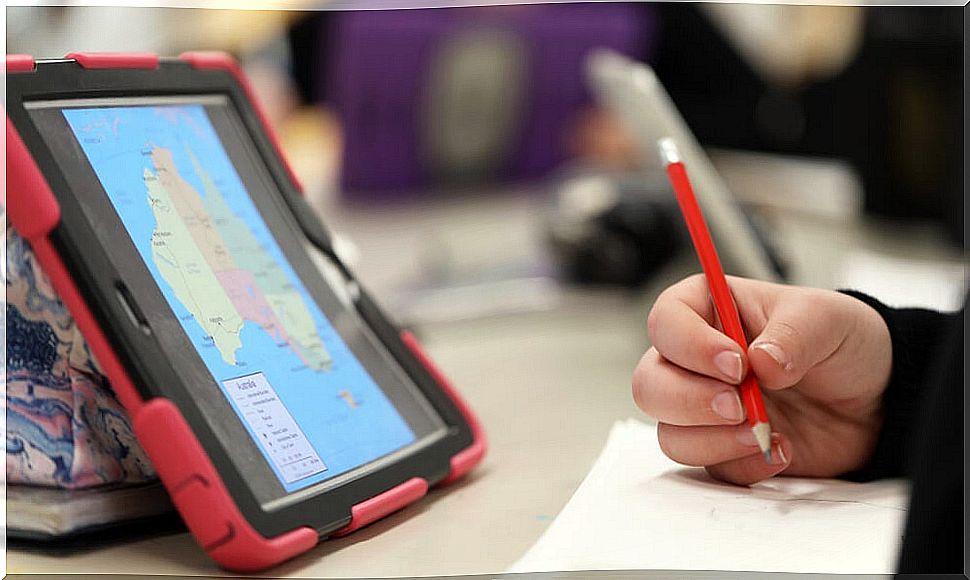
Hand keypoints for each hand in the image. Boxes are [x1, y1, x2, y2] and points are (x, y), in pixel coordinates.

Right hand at [632, 274, 891, 484]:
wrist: (874, 399)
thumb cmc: (840, 342)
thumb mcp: (827, 319)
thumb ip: (794, 334)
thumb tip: (761, 361)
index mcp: (707, 312)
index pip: (665, 322)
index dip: (689, 345)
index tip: (735, 363)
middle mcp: (694, 362)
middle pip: (649, 385)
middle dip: (689, 401)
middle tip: (738, 405)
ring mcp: (705, 409)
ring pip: (669, 434)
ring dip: (713, 439)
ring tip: (763, 431)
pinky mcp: (724, 448)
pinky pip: (711, 468)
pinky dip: (745, 465)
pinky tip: (782, 449)